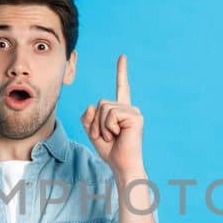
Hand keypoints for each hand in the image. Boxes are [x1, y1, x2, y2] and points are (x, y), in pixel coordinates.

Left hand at [80, 55, 144, 176]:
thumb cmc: (110, 151)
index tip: (122, 56)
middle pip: (100, 103)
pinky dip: (108, 127)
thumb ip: (88, 118)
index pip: (121, 87)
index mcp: (121, 110)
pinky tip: (118, 135)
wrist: (122, 165)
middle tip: (107, 137)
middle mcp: (129, 108)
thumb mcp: (93, 132)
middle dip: (96, 122)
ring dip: (102, 126)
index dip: (121, 72)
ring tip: (113, 137)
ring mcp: (133, 111)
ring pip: (104, 108)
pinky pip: (110, 115)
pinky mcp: (135, 116)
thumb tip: (91, 105)